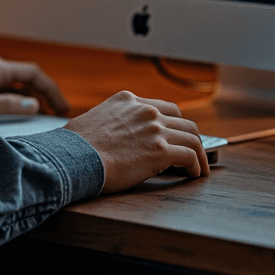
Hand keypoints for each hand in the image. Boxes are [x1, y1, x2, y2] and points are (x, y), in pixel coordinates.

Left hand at [0, 55, 70, 128]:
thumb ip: (6, 105)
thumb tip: (35, 104)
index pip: (33, 73)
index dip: (52, 89)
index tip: (63, 106)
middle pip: (29, 79)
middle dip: (46, 94)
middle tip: (60, 114)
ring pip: (18, 86)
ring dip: (33, 99)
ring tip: (47, 117)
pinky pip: (6, 93)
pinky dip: (19, 102)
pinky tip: (23, 116)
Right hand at [65, 90, 209, 191]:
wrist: (74, 156)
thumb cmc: (76, 143)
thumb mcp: (94, 118)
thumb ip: (112, 120)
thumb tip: (112, 134)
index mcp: (128, 100)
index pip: (165, 107)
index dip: (175, 123)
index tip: (177, 135)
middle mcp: (145, 110)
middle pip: (183, 120)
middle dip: (191, 137)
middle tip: (193, 152)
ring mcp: (155, 129)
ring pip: (193, 138)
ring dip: (200, 154)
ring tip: (199, 168)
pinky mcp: (161, 151)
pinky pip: (190, 156)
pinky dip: (196, 166)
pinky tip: (193, 175)